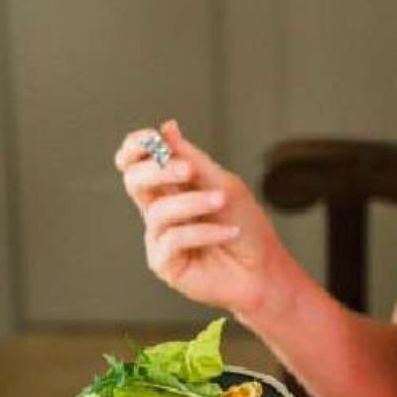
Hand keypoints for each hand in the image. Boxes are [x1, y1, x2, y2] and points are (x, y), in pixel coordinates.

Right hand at [115, 120, 297, 316]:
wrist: (263, 269)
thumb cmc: (245, 226)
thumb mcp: (222, 185)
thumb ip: (192, 160)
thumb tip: (167, 126)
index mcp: (169, 188)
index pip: (135, 163)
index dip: (135, 147)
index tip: (152, 138)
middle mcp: (159, 211)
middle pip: (134, 181)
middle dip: (158, 170)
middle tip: (189, 170)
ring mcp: (159, 238)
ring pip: (159, 211)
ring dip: (194, 203)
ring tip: (222, 202)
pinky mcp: (165, 264)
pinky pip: (173, 240)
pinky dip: (205, 231)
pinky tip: (228, 232)